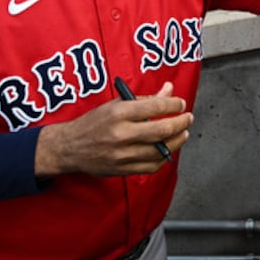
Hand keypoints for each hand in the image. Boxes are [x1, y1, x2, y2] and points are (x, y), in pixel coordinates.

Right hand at [34, 81, 191, 176]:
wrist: (71, 147)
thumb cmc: (94, 123)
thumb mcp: (116, 104)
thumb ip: (144, 99)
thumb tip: (169, 90)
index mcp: (118, 113)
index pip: (154, 106)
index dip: (173, 104)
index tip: (181, 103)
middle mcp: (121, 134)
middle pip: (161, 130)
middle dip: (181, 122)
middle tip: (188, 118)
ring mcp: (123, 154)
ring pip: (160, 150)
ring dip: (177, 141)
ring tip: (183, 133)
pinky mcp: (123, 170)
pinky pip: (152, 166)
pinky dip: (164, 157)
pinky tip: (169, 149)